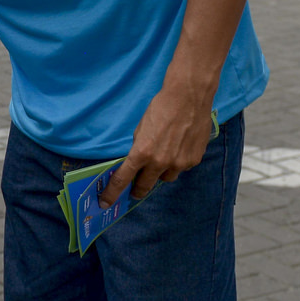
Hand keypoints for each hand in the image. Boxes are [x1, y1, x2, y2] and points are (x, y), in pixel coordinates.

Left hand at [100, 84, 215, 207]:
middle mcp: (160, 162)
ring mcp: (179, 163)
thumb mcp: (141, 129)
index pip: (123, 179)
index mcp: (142, 153)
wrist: (189, 98)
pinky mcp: (194, 160)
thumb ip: (138, 148)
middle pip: (145, 186)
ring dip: (161, 172)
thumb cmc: (161, 108)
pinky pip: (181, 168)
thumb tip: (137, 161)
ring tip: (165, 155)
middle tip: (135, 191)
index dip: (112, 193)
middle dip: (138, 189)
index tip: (105, 203)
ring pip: (166, 177)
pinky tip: (180, 146)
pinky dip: (178, 161)